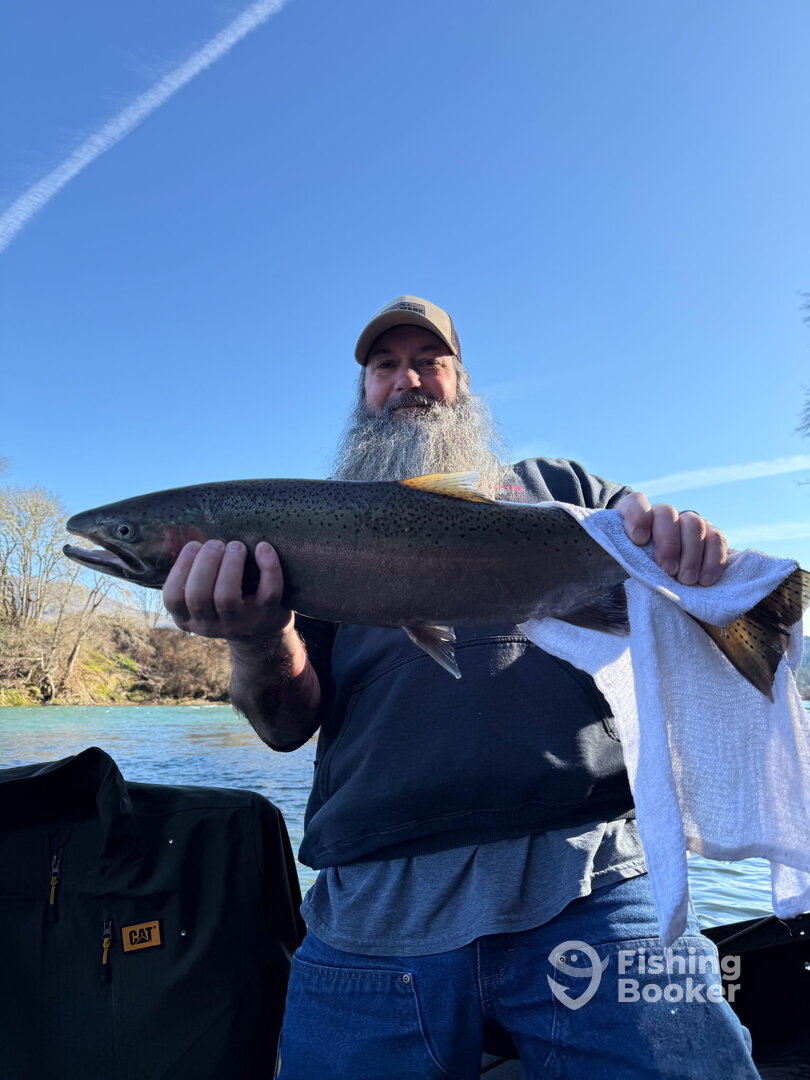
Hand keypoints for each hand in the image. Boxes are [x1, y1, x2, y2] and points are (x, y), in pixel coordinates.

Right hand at [162, 540, 293, 639]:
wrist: (262, 633)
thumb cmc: (226, 604)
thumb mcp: (203, 600)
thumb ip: (193, 577)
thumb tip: (189, 535)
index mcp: (189, 618)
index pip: (173, 598)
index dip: (181, 567)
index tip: (194, 545)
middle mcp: (211, 625)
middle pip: (199, 596)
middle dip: (206, 562)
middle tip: (216, 543)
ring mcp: (240, 622)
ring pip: (227, 597)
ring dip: (230, 564)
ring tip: (236, 545)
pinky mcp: (267, 615)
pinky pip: (269, 591)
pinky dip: (268, 566)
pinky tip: (263, 547)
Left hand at [618, 492, 727, 585]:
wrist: (655, 571)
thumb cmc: (632, 567)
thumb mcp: (619, 561)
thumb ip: (618, 556)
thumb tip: (611, 564)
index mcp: (635, 515)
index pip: (636, 503)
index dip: (638, 517)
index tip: (638, 540)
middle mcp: (663, 514)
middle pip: (667, 514)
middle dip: (668, 542)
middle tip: (668, 570)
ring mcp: (687, 522)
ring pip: (694, 524)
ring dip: (692, 554)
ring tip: (686, 580)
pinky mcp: (709, 535)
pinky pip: (716, 539)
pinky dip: (713, 559)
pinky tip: (705, 580)